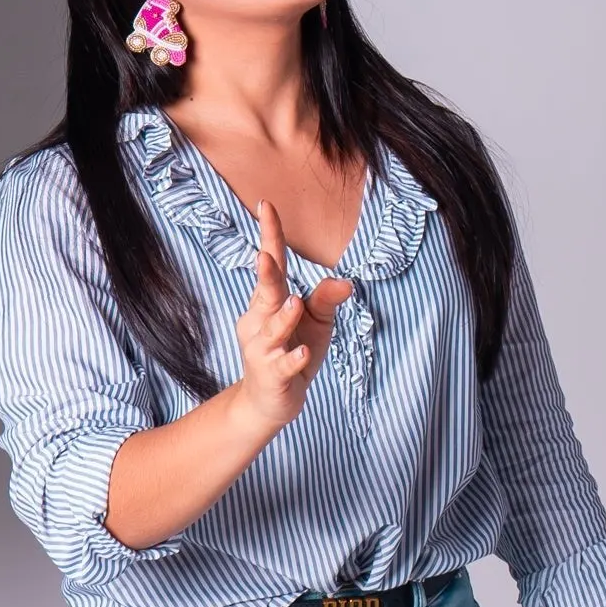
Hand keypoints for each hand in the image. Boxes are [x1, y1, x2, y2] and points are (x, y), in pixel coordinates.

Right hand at [233, 201, 351, 433]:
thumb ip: (326, 299)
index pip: (271, 264)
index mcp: (270, 302)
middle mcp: (260, 321)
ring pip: (273, 330)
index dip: (269, 236)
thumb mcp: (316, 322)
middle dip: (265, 274)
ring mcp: (263, 349)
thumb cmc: (293, 350)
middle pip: (265, 293)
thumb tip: (346, 280)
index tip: (266, 205)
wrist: (270, 401)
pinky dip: (293, 360)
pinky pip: (283, 365)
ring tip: (294, 303)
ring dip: (283, 318)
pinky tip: (302, 356)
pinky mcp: (272, 375)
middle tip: (264, 254)